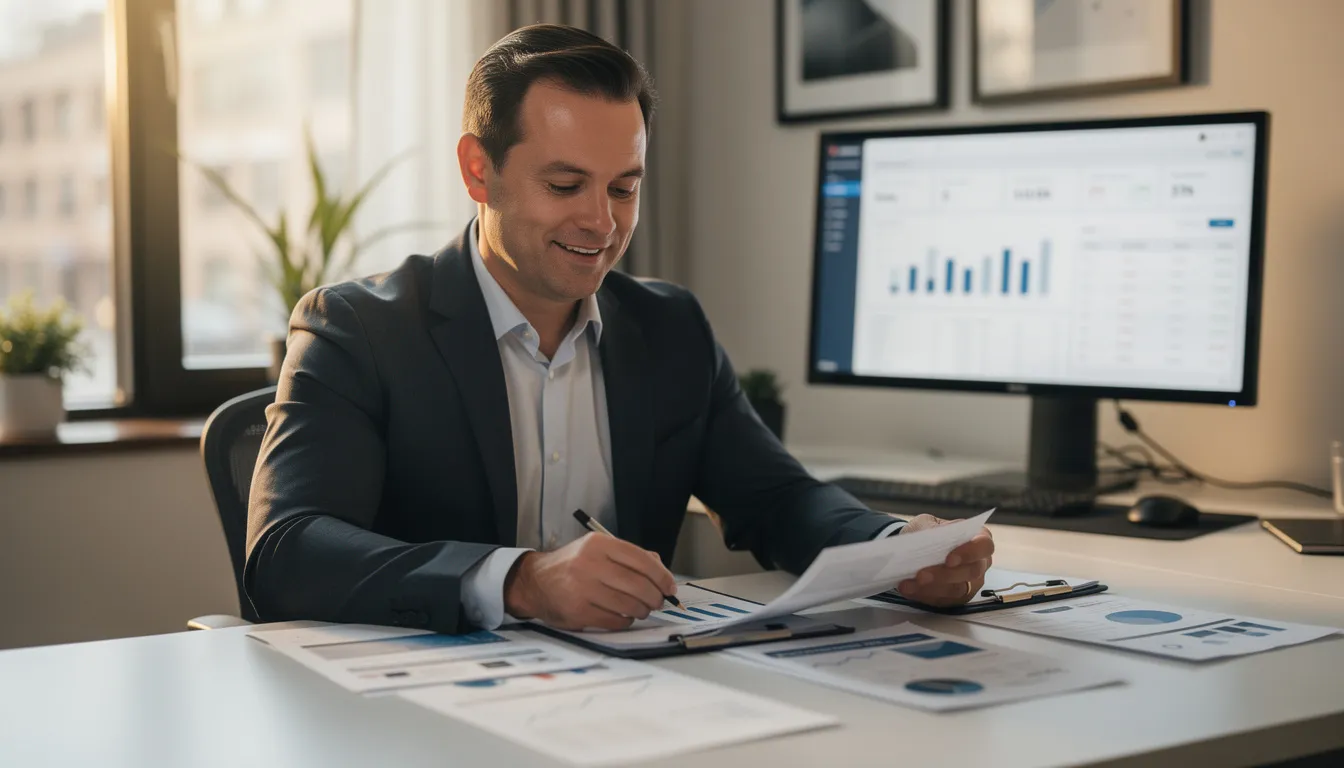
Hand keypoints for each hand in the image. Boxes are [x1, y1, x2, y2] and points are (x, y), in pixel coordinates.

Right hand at [503, 533, 676, 630]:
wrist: (535, 582)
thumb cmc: (573, 566)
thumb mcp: (598, 550)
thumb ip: (630, 557)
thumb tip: (662, 573)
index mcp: (599, 544)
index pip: (642, 560)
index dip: (662, 576)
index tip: (670, 587)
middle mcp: (590, 564)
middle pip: (639, 585)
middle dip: (655, 597)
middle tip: (658, 601)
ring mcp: (582, 588)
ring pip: (629, 605)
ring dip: (642, 610)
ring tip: (641, 609)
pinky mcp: (578, 611)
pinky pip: (615, 620)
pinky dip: (626, 621)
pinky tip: (623, 616)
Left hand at [896, 515, 994, 606]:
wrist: (916, 547)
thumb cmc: (928, 532)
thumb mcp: (927, 524)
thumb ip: (931, 531)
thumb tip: (927, 541)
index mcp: (979, 538)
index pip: (984, 546)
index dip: (969, 553)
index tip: (949, 559)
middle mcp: (980, 563)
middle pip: (971, 572)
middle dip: (944, 575)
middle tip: (921, 575)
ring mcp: (971, 583)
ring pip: (956, 590)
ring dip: (931, 587)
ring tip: (909, 583)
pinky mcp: (956, 598)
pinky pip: (943, 600)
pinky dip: (923, 594)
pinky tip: (908, 588)